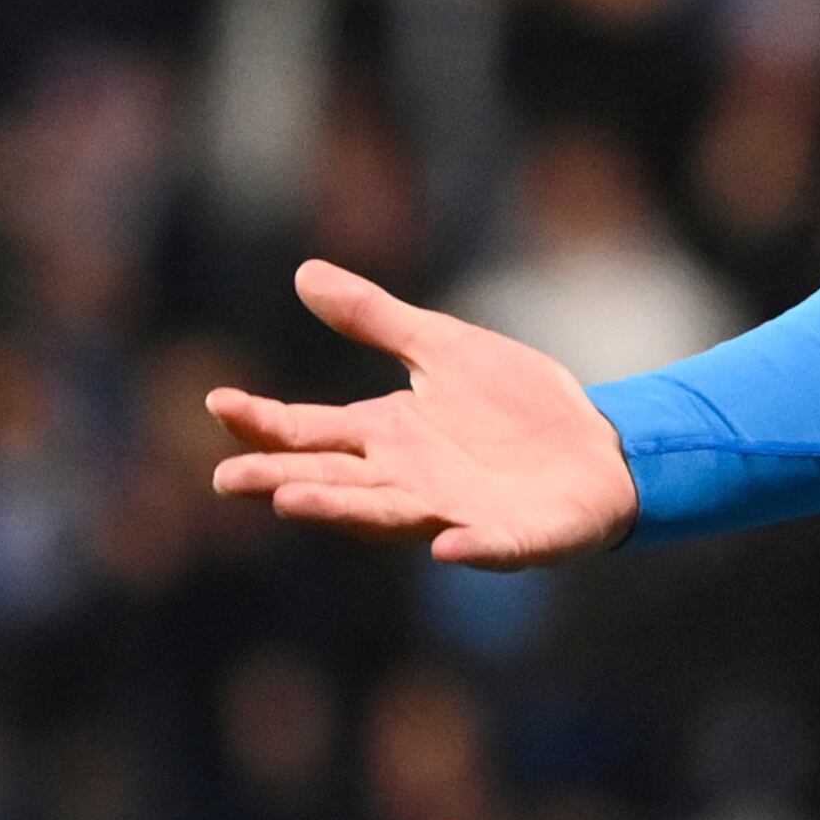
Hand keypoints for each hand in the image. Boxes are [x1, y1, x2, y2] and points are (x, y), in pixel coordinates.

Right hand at [204, 262, 639, 565]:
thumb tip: (304, 272)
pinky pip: (489, 546)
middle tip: (229, 476)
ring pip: (389, 515)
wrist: (601, 445)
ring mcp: (456, 512)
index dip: (263, 421)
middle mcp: (406, 479)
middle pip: (332, 480)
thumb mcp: (445, 349)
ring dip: (343, 510)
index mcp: (386, 435)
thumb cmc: (517, 404)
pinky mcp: (514, 536)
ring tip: (291, 500)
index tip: (218, 402)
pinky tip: (447, 546)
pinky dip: (470, 548)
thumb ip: (378, 319)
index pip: (309, 430)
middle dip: (281, 478)